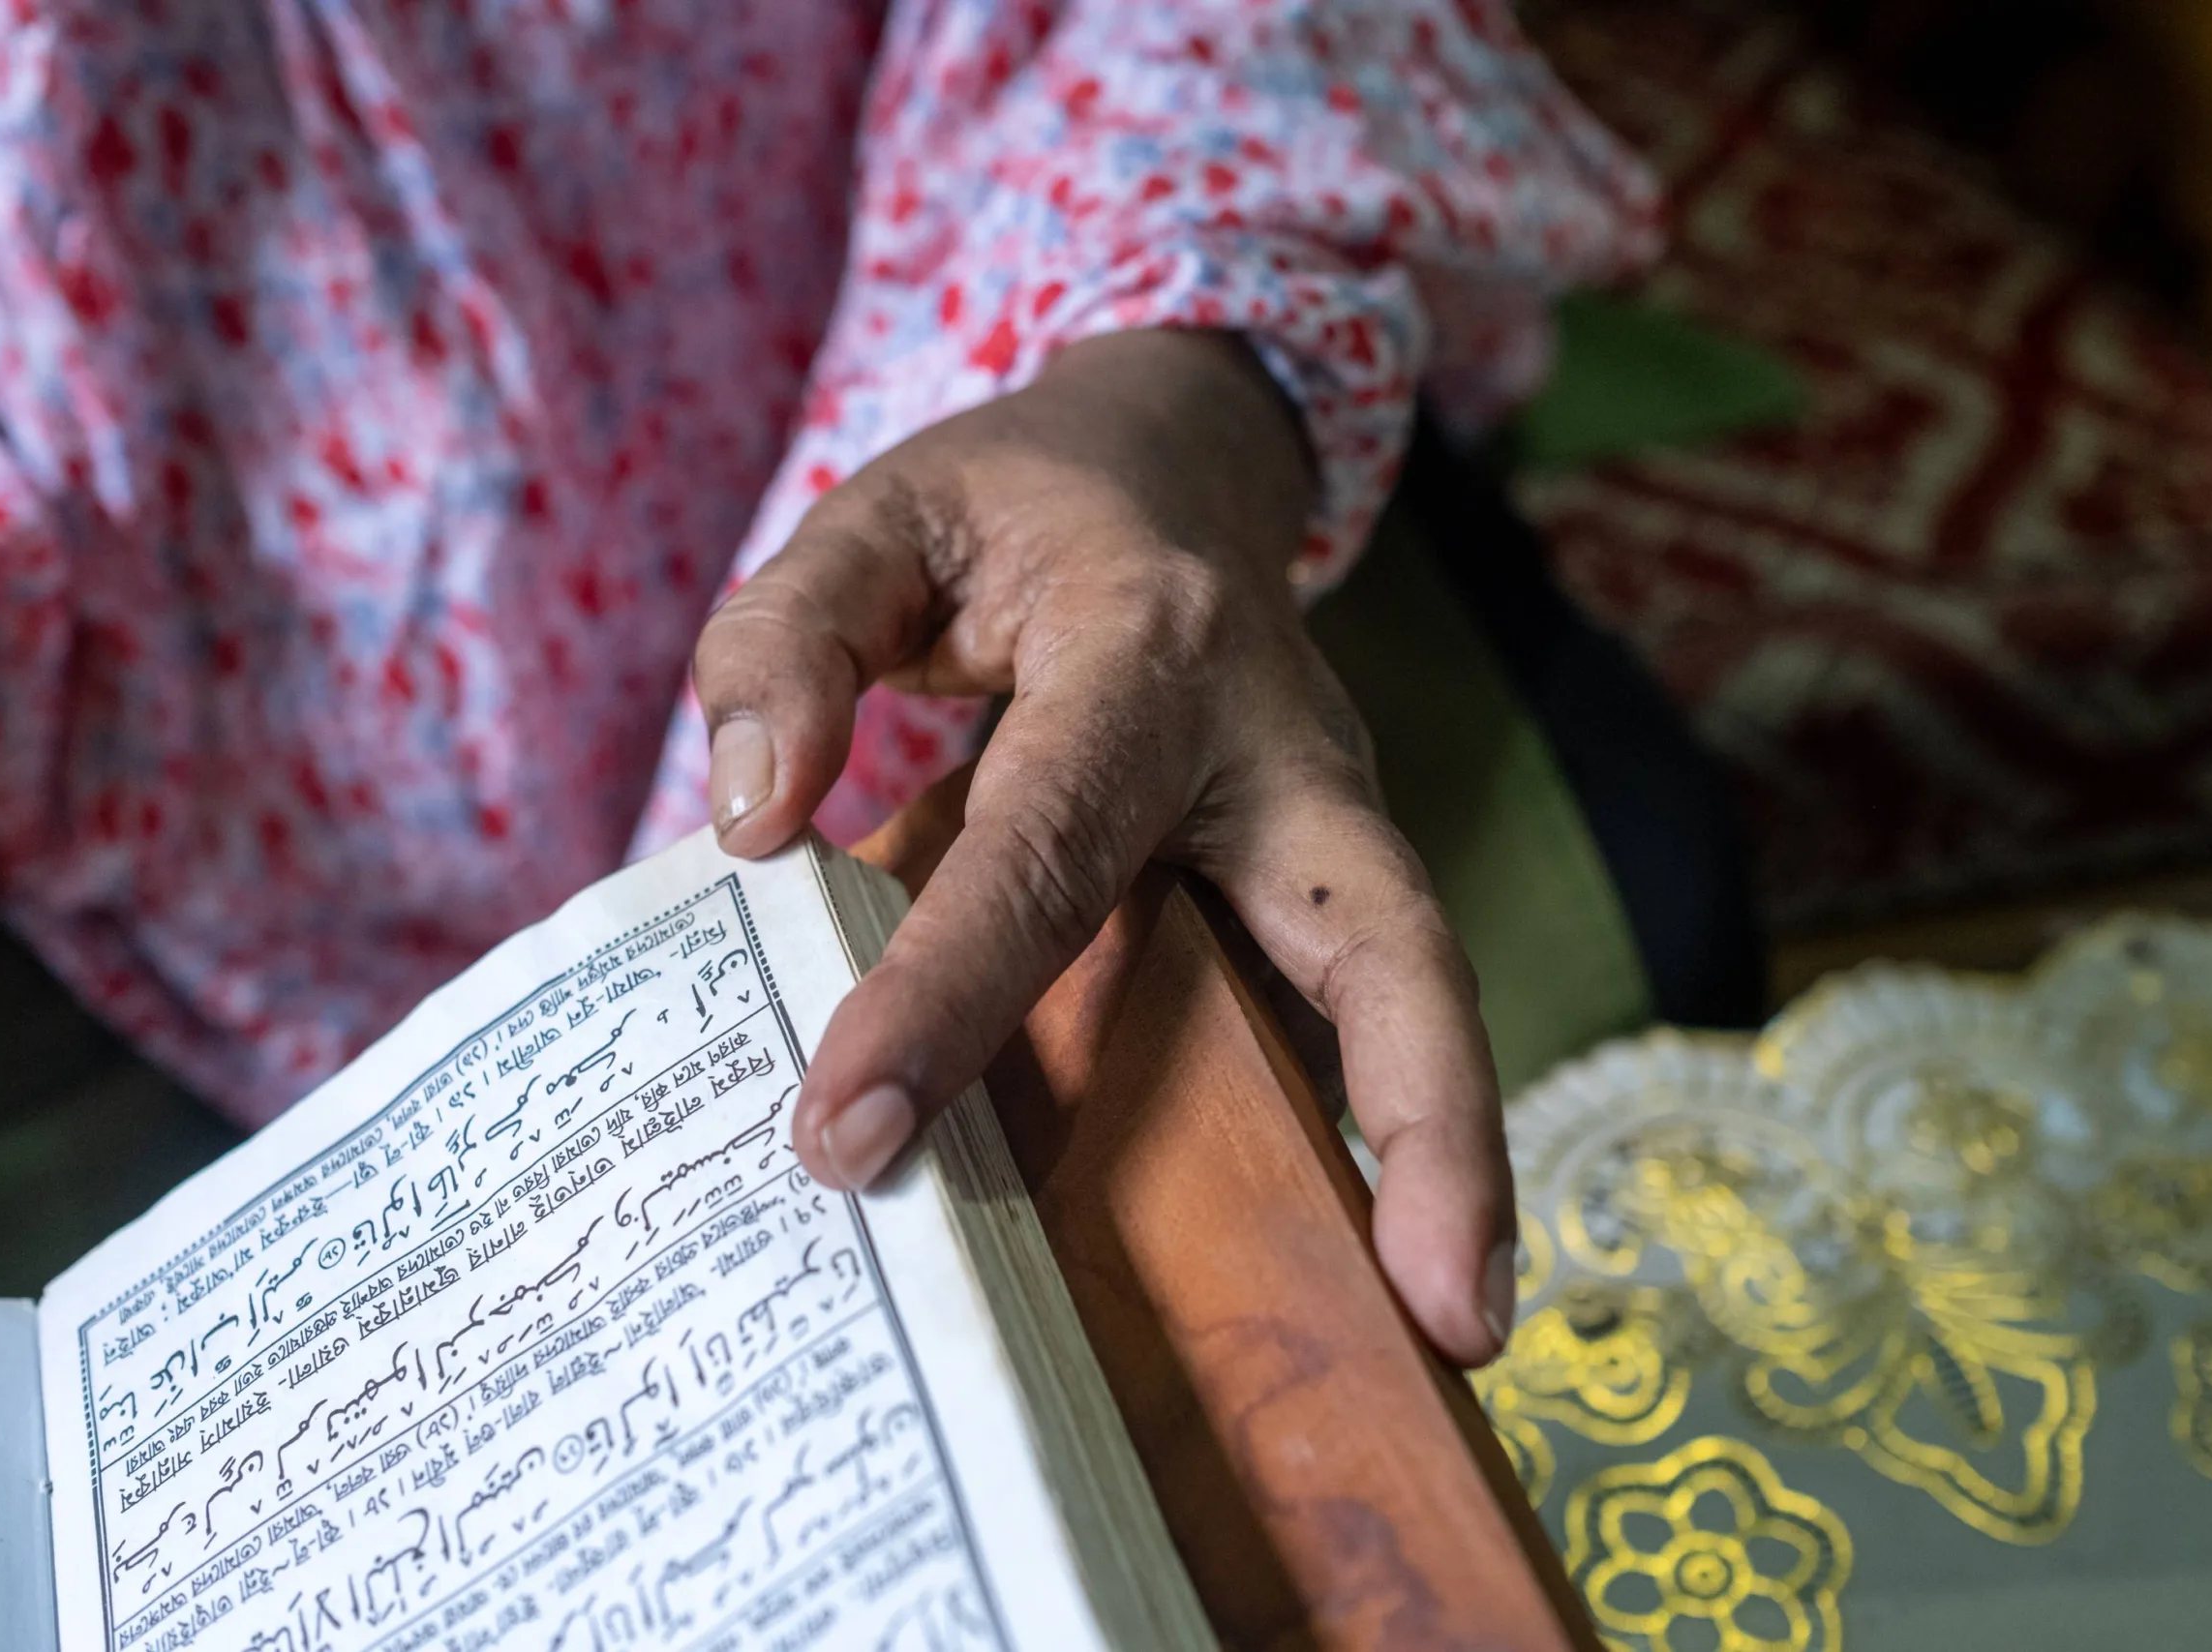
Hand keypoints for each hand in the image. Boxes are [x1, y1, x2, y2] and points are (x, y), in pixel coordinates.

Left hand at [692, 329, 1514, 1364]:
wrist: (1179, 461)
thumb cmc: (1017, 504)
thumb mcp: (883, 514)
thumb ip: (794, 639)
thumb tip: (758, 824)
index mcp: (1151, 647)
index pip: (1047, 844)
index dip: (949, 991)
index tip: (846, 1136)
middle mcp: (1285, 749)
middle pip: (1386, 935)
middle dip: (1425, 1119)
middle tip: (1442, 1316)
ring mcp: (1331, 821)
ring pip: (1417, 989)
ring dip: (1450, 1159)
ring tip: (1453, 1341)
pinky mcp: (1328, 880)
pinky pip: (1350, 1012)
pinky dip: (1365, 1137)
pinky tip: (1337, 1281)